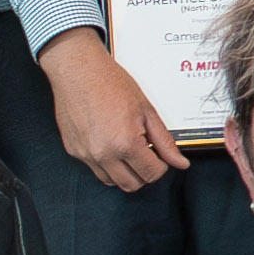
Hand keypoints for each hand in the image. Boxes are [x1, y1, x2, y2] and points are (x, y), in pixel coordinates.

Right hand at [41, 32, 188, 190]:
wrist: (78, 70)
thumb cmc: (109, 82)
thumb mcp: (146, 110)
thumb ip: (164, 141)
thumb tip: (179, 162)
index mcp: (126, 143)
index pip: (151, 174)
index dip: (161, 166)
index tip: (159, 156)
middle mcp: (104, 154)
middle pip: (132, 185)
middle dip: (143, 173)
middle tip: (146, 155)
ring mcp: (86, 155)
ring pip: (112, 182)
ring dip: (124, 172)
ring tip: (127, 149)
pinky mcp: (74, 151)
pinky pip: (94, 169)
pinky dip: (106, 163)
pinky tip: (109, 143)